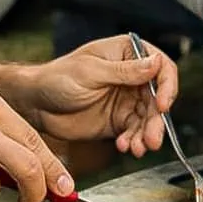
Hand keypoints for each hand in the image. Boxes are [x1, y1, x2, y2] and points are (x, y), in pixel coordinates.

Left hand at [17, 38, 180, 156]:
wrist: (36, 105)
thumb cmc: (57, 77)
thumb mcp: (91, 71)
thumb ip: (124, 71)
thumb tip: (155, 62)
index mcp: (127, 54)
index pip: (160, 66)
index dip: (166, 86)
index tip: (162, 104)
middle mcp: (132, 77)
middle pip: (158, 98)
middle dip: (156, 120)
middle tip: (152, 138)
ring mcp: (127, 101)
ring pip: (148, 119)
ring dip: (146, 135)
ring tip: (138, 147)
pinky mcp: (118, 121)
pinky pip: (134, 132)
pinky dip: (133, 141)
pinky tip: (125, 146)